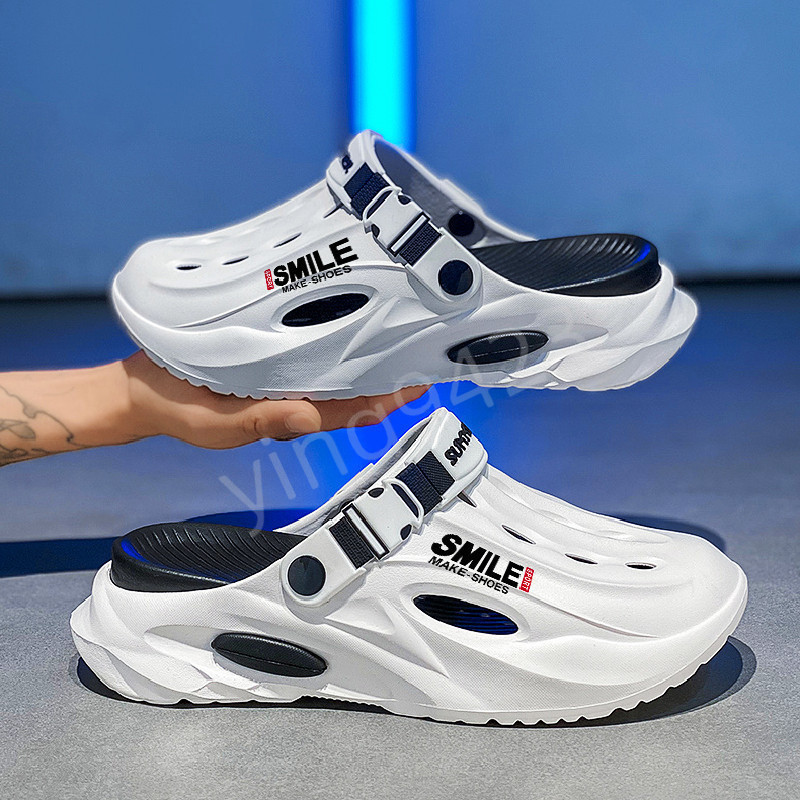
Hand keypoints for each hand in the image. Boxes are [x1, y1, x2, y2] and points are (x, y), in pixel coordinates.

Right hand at [123, 351, 428, 448]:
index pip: (351, 409)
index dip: (388, 399)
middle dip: (388, 374)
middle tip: (422, 347)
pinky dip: (334, 339)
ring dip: (367, 354)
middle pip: (353, 387)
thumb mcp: (217, 423)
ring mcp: (284, 376)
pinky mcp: (269, 357)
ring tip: (398, 331)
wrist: (143, 389)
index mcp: (289, 415)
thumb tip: (309, 417)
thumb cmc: (180, 409)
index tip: (420, 382)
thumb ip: (262, 420)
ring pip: (336, 368)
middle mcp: (295, 395)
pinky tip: (348, 319)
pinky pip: (310, 350)